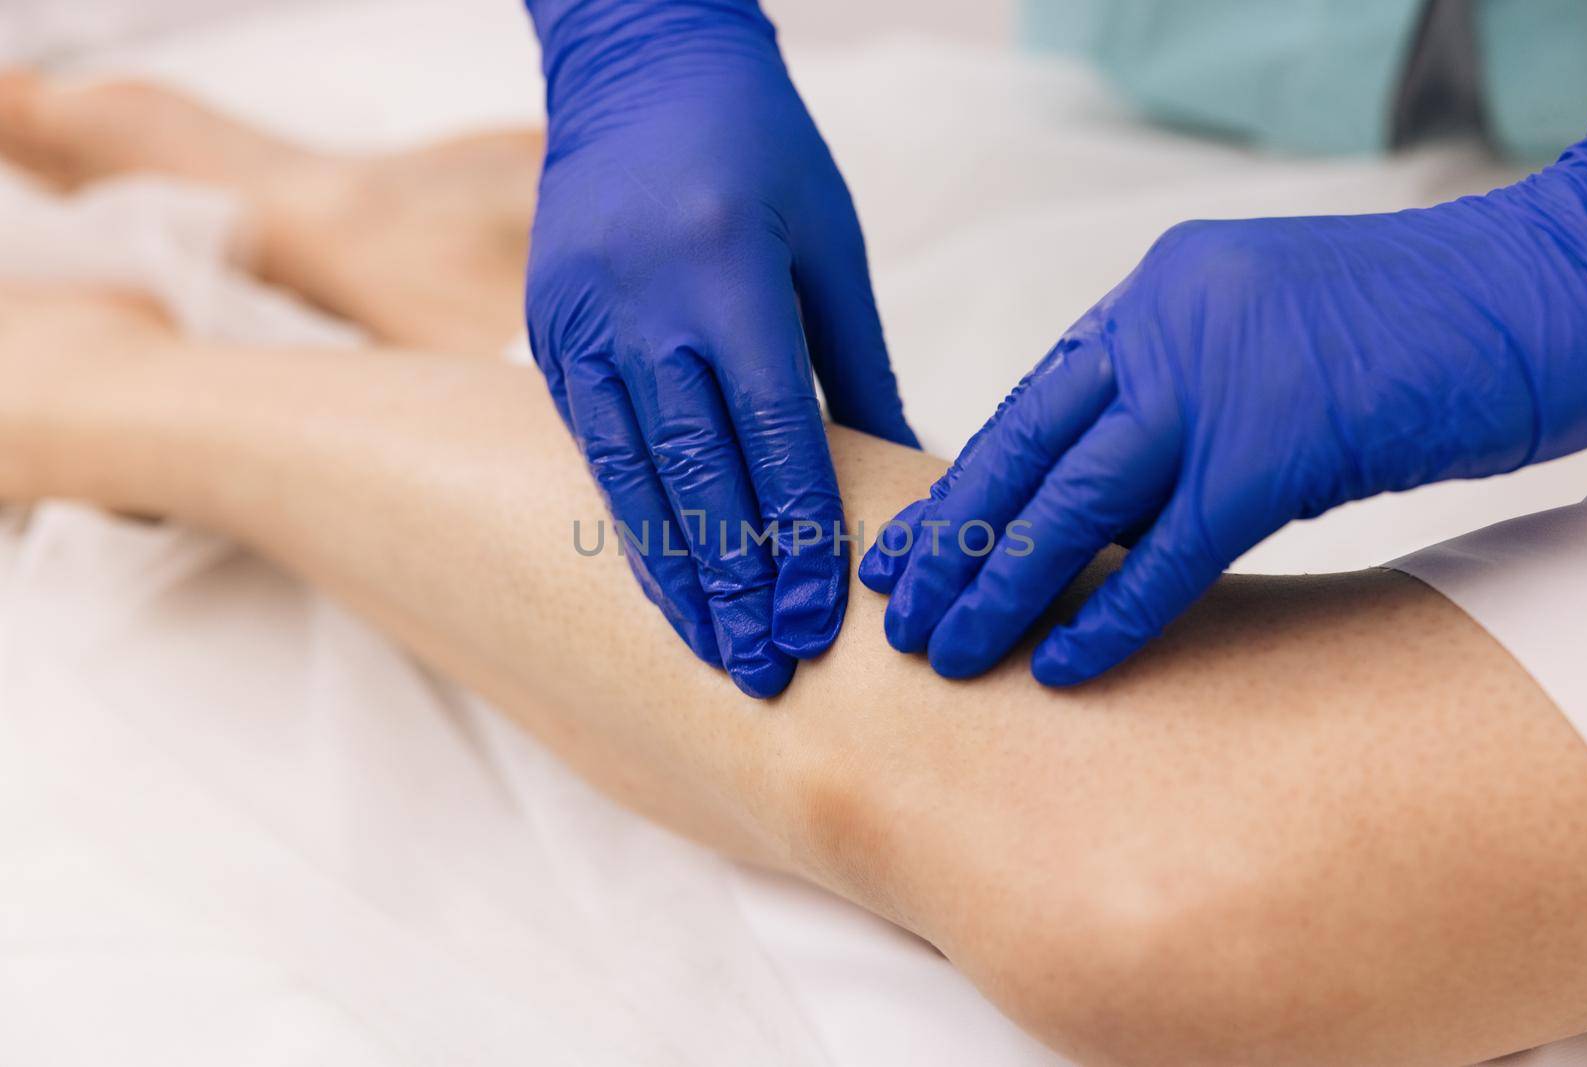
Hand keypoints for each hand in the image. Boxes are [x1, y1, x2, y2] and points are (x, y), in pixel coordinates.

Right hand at [525, 0, 915, 697]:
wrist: (637, 68)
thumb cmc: (761, 150)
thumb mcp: (829, 243)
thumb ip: (858, 364)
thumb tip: (904, 473)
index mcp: (726, 269)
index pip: (771, 434)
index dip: (799, 535)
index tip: (821, 619)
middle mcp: (643, 301)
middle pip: (696, 472)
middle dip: (735, 583)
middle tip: (767, 672)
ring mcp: (583, 319)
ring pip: (632, 476)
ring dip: (677, 576)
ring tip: (715, 655)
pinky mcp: (549, 332)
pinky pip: (592, 450)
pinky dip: (632, 523)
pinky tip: (661, 584)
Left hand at [862, 116, 1586, 685]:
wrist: (1543, 289)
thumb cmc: (1416, 325)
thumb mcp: (1263, 335)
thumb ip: (1178, 395)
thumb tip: (1107, 491)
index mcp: (1158, 296)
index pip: (1031, 407)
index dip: (965, 487)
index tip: (907, 549)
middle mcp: (1168, 326)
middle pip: (1023, 453)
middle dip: (951, 543)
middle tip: (896, 620)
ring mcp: (1218, 382)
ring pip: (1072, 504)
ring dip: (1002, 589)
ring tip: (950, 658)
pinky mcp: (1278, 447)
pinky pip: (1171, 551)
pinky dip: (1113, 615)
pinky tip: (1063, 667)